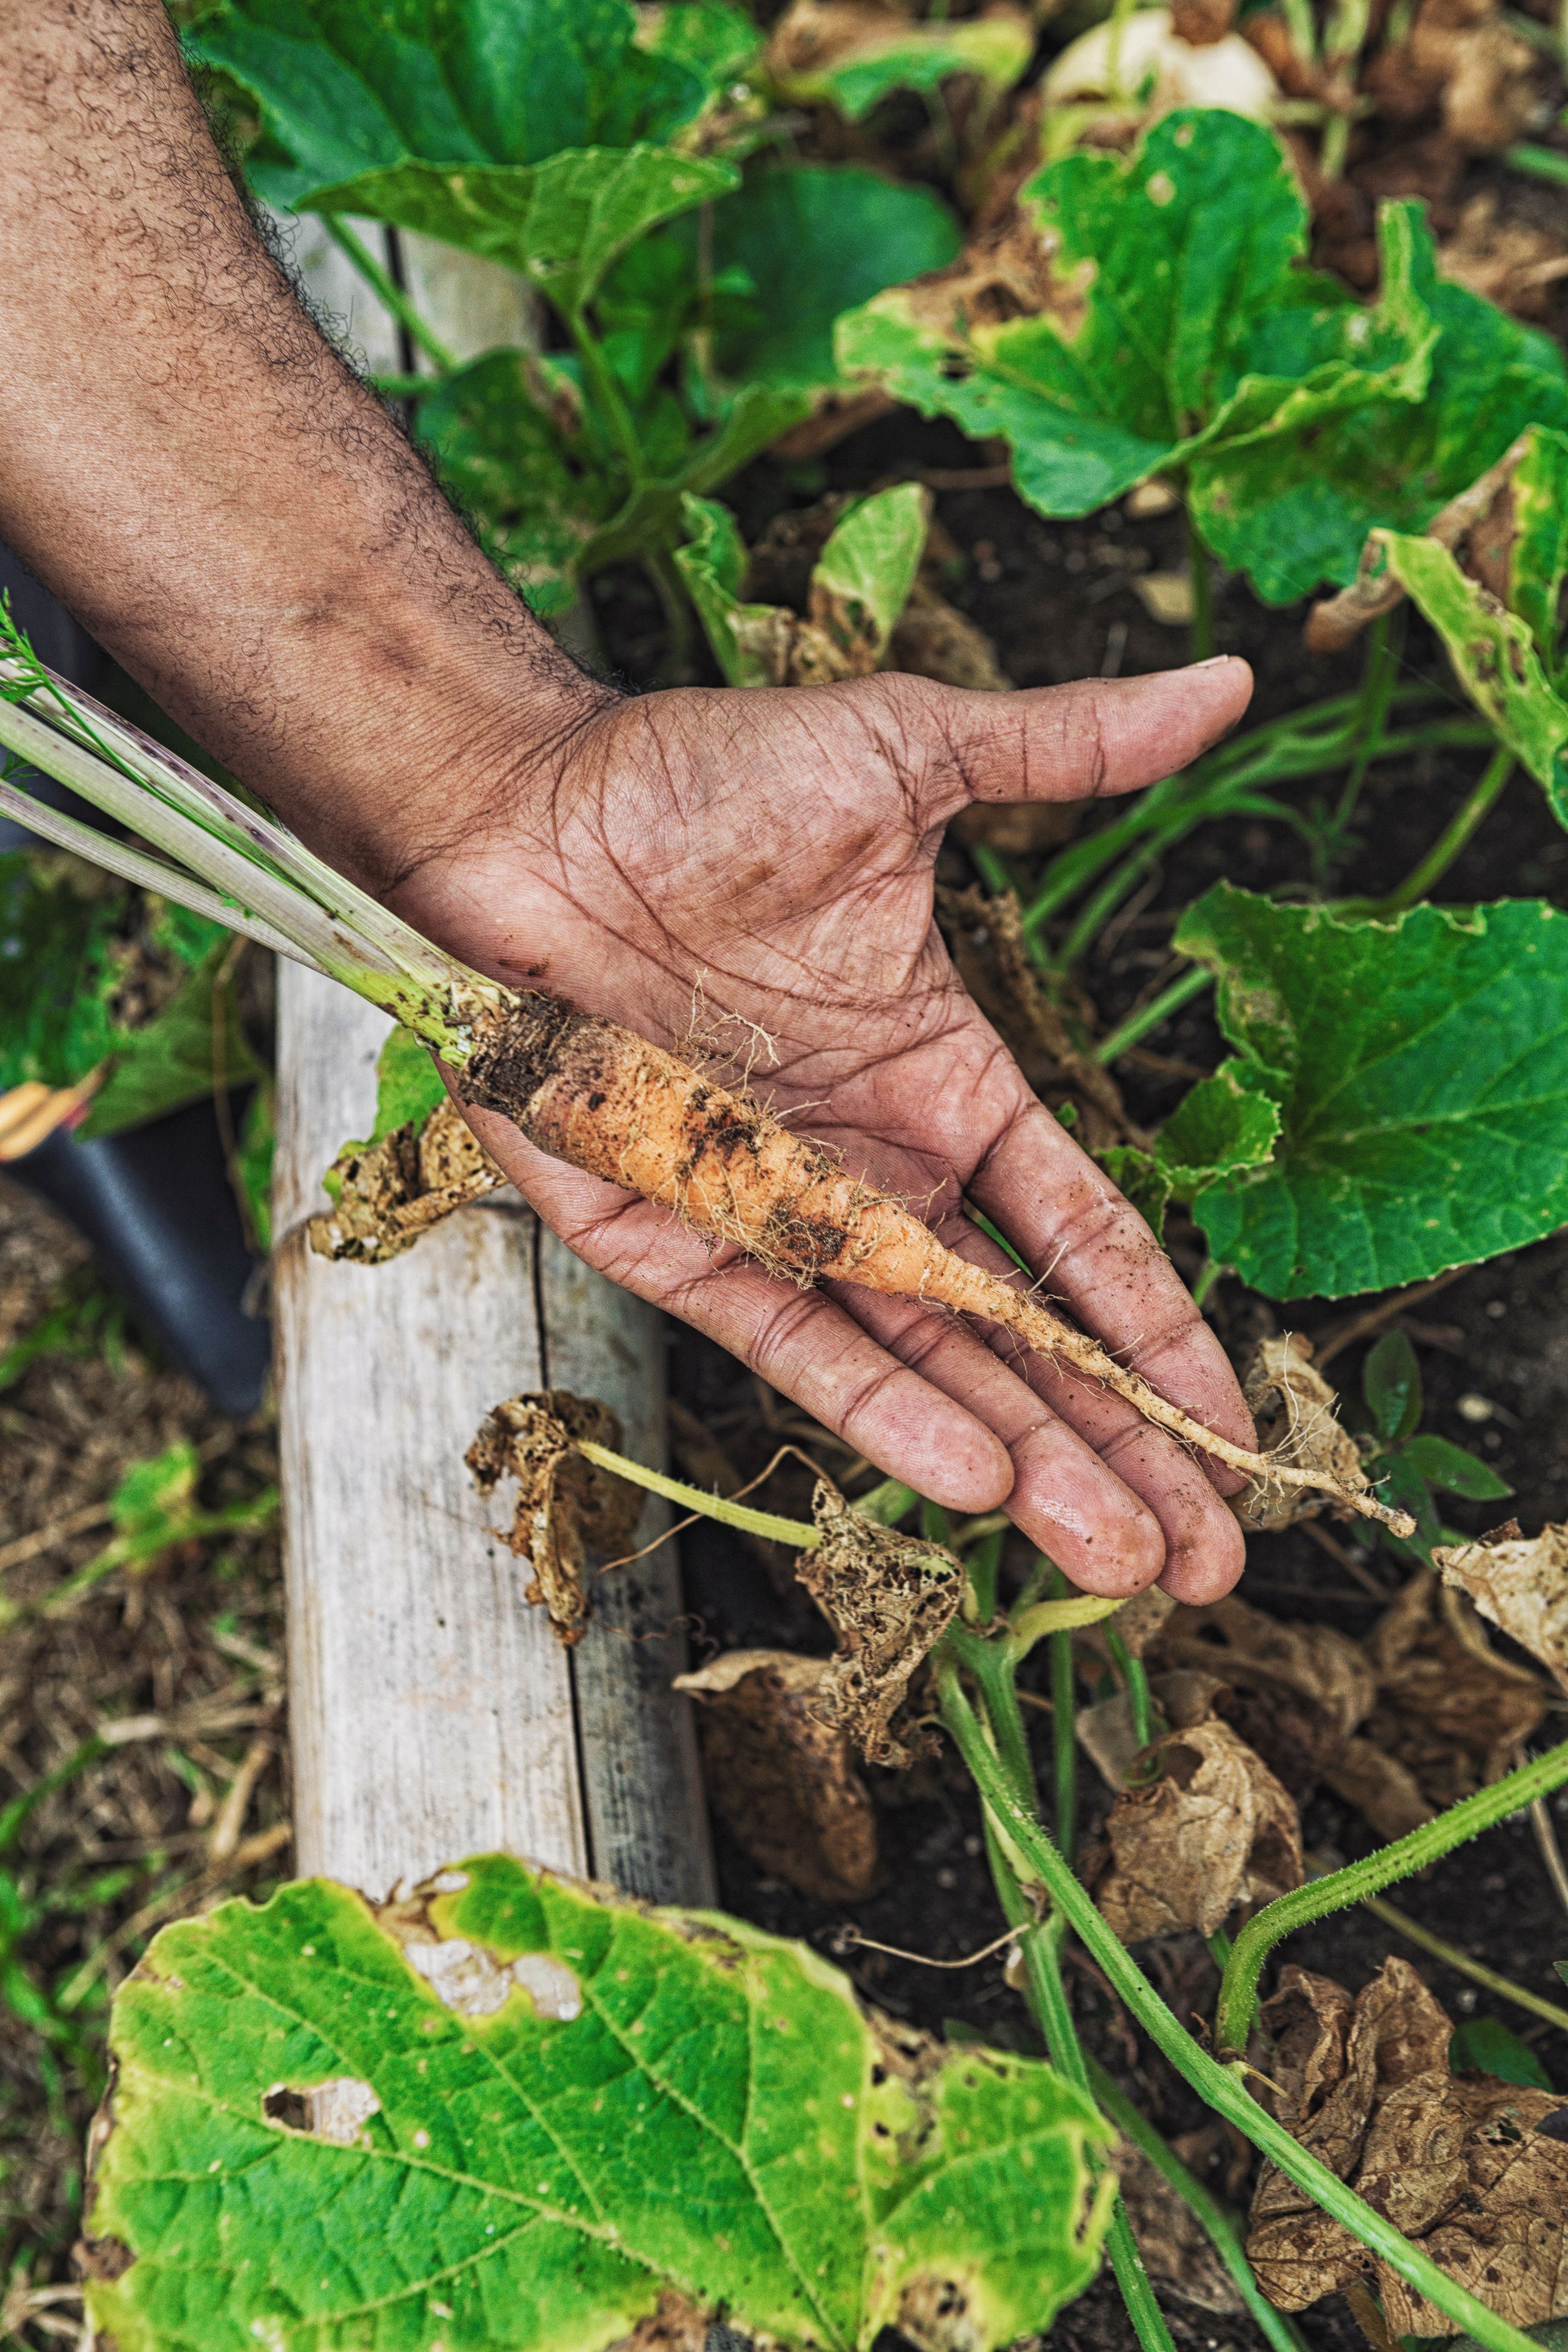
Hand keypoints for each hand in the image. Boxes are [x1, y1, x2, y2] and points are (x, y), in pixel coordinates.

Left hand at [385, 658, 1256, 1601]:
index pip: (1075, 1237)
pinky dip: (878, 1404)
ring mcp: (772, 1212)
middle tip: (1207, 1564)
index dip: (1156, 1335)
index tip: (1238, 1434)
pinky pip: (788, 1334)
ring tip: (1122, 1559)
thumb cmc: (700, 778)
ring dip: (1024, 1461)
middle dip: (1115, 1448)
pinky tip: (975, 1476)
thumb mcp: (910, 755)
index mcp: (941, 1084)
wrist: (523, 805)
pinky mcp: (669, 1236)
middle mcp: (869, 1170)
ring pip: (920, 1363)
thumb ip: (1063, 751)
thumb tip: (1231, 682)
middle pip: (1015, 1336)